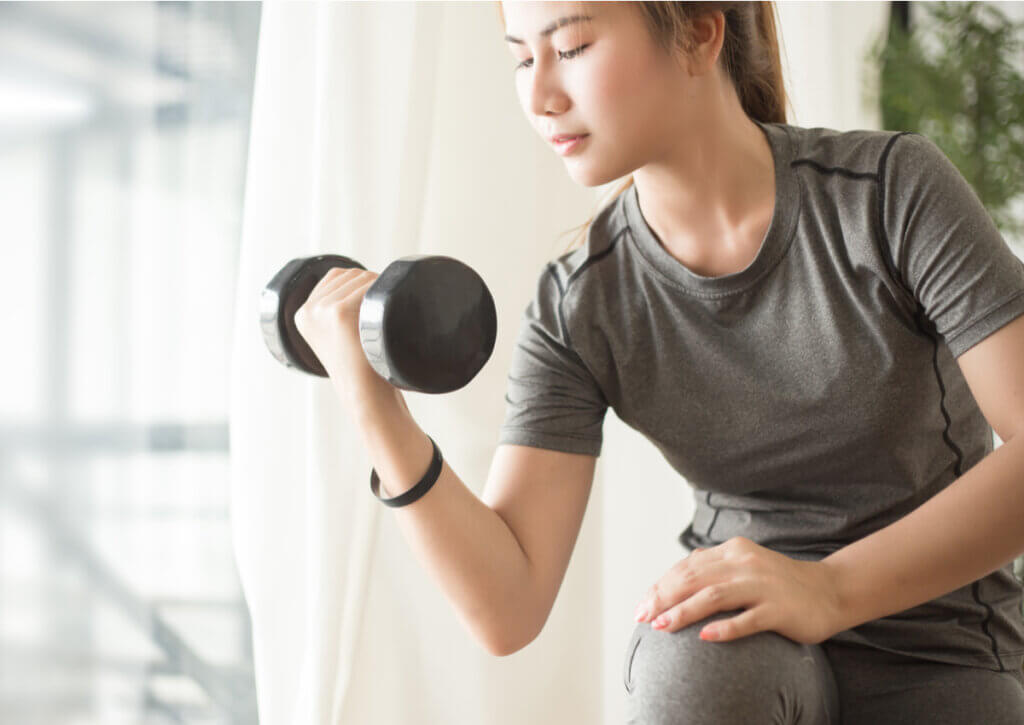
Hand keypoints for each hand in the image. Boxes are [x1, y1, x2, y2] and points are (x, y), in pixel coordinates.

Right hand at [293, 267, 395, 405]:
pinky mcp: (338, 312)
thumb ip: (337, 305)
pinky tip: (384, 316)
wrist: (365, 392)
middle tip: (382, 312)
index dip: (360, 284)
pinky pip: (368, 289)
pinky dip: (381, 297)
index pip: (336, 276)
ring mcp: (321, 310)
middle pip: (349, 274)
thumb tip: (362, 276)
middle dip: (371, 286)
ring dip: (378, 289)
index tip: (372, 305)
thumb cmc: (361, 363)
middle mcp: (308, 310)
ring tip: (384, 315)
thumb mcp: (336, 333)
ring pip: (360, 278)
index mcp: (303, 313)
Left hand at [634, 536, 844, 643]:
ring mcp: (763, 586)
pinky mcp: (780, 609)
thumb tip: (678, 573)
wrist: (830, 591)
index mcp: (734, 551)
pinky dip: (725, 627)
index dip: (661, 586)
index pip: (687, 566)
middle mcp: (745, 564)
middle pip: (695, 578)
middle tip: (643, 617)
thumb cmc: (780, 583)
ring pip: (715, 596)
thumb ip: (715, 567)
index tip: (642, 606)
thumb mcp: (745, 566)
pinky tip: (705, 637)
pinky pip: (749, 619)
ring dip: (684, 611)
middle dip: (664, 598)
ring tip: (662, 626)